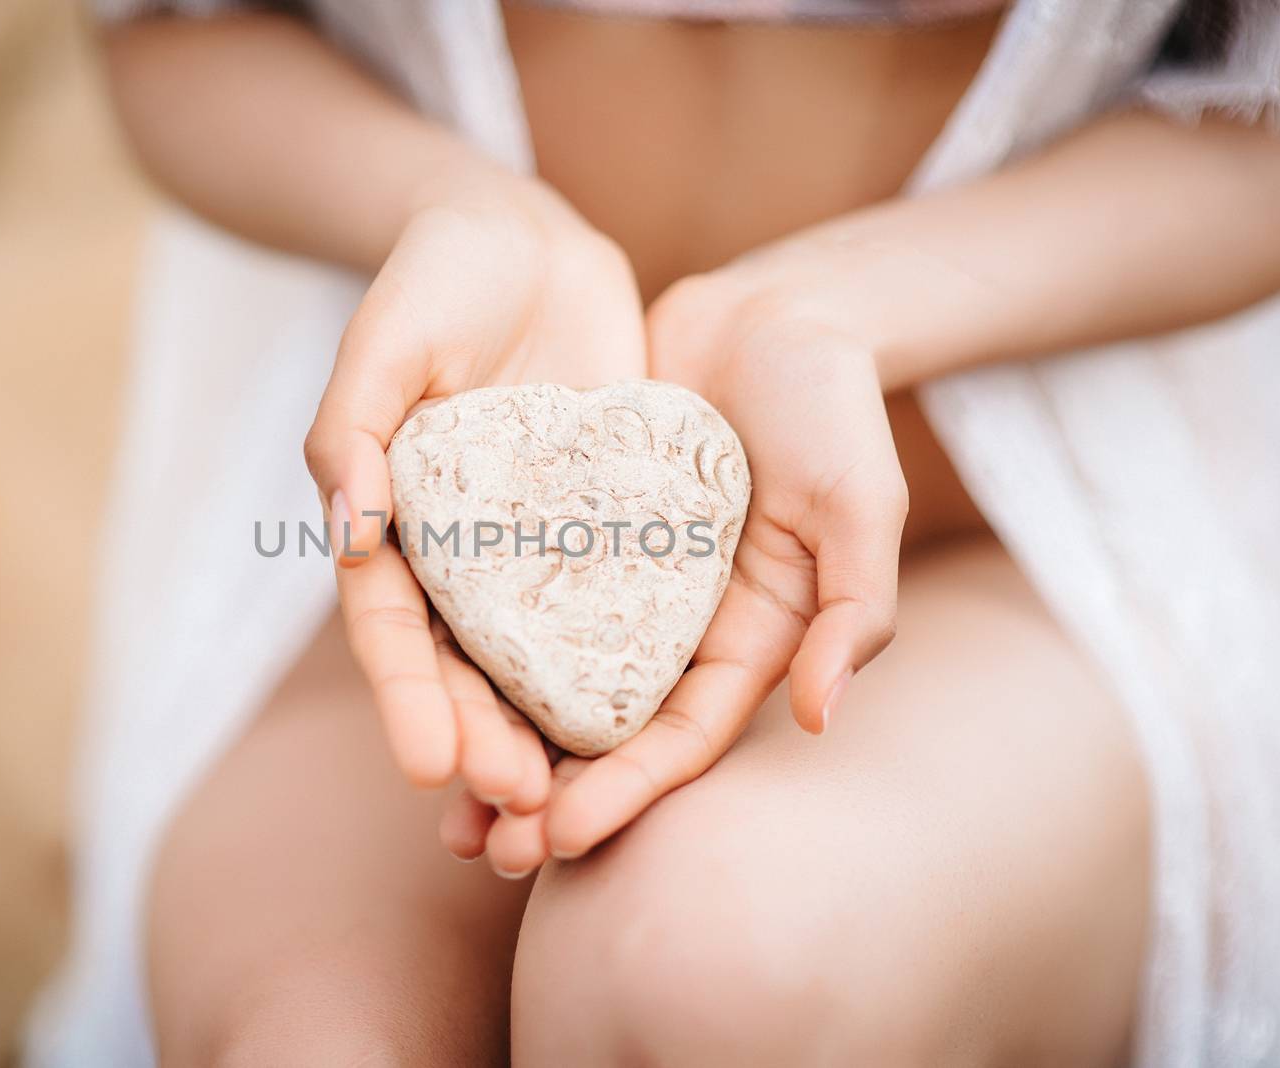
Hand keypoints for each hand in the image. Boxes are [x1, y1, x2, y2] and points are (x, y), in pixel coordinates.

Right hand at [305, 169, 646, 819]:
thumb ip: (352, 432)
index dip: (409, 702)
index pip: (394, 633)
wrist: (525, 240)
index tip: (432, 769)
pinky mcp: (608, 521)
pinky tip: (656, 718)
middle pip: (470, 668)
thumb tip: (351, 538)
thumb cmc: (433, 281)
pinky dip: (628, 661)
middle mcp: (463, 553)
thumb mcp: (382, 343)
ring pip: (544, 657)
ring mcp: (536, 544)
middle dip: (488, 742)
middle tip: (519, 807)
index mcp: (394, 525)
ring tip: (579, 797)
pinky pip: (621, 597)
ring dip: (555, 730)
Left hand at [444, 259, 908, 870]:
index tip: (558, 836)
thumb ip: (857, 606)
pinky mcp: (565, 528)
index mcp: (744, 639)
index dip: (624, 793)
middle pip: (602, 729)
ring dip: (496, 734)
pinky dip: (474, 635)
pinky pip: (510, 589)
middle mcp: (672, 626)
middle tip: (479, 845)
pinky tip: (418, 665)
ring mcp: (613, 580)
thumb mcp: (860, 501)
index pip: (679, 739)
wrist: (769, 316)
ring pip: (545, 675)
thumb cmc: (830, 408)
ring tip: (435, 786)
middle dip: (545, 791)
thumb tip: (816, 717)